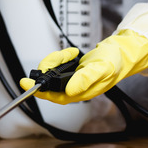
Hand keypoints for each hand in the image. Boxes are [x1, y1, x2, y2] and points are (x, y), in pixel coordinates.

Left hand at [19, 30, 147, 104]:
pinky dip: (61, 57)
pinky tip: (72, 53)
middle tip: (58, 57)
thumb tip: (70, 90)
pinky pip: (57, 65)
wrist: (122, 51)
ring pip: (52, 72)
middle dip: (49, 67)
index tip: (24, 82)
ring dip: (56, 60)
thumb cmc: (115, 61)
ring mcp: (72, 80)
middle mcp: (74, 89)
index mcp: (81, 92)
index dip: (38, 91)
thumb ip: (86, 79)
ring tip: (69, 54)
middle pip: (49, 83)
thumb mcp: (102, 68)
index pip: (53, 96)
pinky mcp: (71, 71)